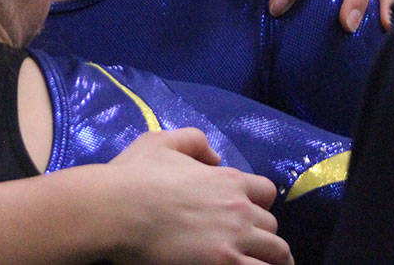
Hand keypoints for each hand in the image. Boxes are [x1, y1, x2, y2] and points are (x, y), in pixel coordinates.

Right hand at [106, 129, 292, 264]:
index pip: (267, 192)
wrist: (116, 208)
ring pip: (277, 255)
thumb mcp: (161, 141)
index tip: (247, 213)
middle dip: (262, 235)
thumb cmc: (135, 176)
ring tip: (261, 264)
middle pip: (272, 228)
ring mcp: (234, 241)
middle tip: (249, 245)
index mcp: (228, 180)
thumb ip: (194, 141)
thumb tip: (214, 157)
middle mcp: (239, 210)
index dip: (258, 203)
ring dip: (270, 259)